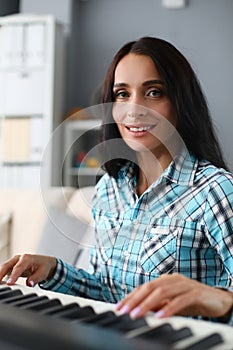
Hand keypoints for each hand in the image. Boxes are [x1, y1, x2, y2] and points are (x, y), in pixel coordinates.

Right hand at [0, 254, 56, 286]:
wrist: (44, 262)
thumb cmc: (43, 266)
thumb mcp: (43, 272)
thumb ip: (36, 278)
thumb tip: (29, 284)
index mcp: (26, 258)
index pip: (18, 267)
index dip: (13, 275)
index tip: (9, 283)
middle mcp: (18, 258)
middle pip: (7, 265)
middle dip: (0, 273)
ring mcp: (13, 262)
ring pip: (4, 267)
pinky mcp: (11, 266)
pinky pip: (4, 270)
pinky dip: (0, 276)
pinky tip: (0, 283)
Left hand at [116, 273, 232, 319]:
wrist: (217, 300)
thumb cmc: (192, 301)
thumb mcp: (171, 304)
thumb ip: (157, 305)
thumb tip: (138, 310)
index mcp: (165, 280)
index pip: (144, 287)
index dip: (131, 296)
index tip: (119, 307)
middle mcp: (173, 279)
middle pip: (150, 287)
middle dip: (135, 299)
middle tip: (124, 311)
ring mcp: (185, 284)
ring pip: (162, 291)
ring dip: (148, 304)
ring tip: (137, 314)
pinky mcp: (196, 292)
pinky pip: (180, 300)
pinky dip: (169, 308)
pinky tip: (161, 316)